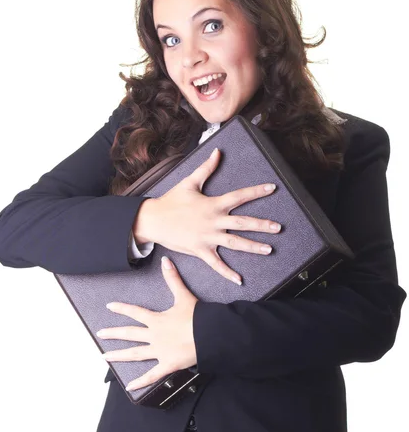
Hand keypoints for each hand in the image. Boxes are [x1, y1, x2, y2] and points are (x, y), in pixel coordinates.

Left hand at [97, 255, 197, 391]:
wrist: (209, 335)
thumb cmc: (198, 317)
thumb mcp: (183, 296)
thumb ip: (173, 279)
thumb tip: (166, 261)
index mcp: (156, 320)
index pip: (135, 312)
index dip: (121, 308)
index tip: (109, 306)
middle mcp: (154, 335)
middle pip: (129, 334)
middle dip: (113, 333)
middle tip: (100, 334)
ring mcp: (159, 351)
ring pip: (135, 354)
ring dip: (119, 355)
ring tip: (104, 356)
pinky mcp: (167, 365)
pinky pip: (151, 375)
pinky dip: (140, 382)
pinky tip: (129, 387)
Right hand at [146, 148, 281, 284]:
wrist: (153, 220)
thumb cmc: (171, 201)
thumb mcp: (189, 182)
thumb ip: (206, 168)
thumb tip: (217, 151)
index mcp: (213, 204)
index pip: (240, 196)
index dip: (257, 191)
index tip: (272, 188)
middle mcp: (214, 221)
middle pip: (243, 223)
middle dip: (262, 225)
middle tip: (278, 228)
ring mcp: (208, 237)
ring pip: (235, 243)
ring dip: (253, 247)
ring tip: (269, 249)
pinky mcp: (200, 250)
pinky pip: (216, 263)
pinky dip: (228, 273)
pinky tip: (240, 280)